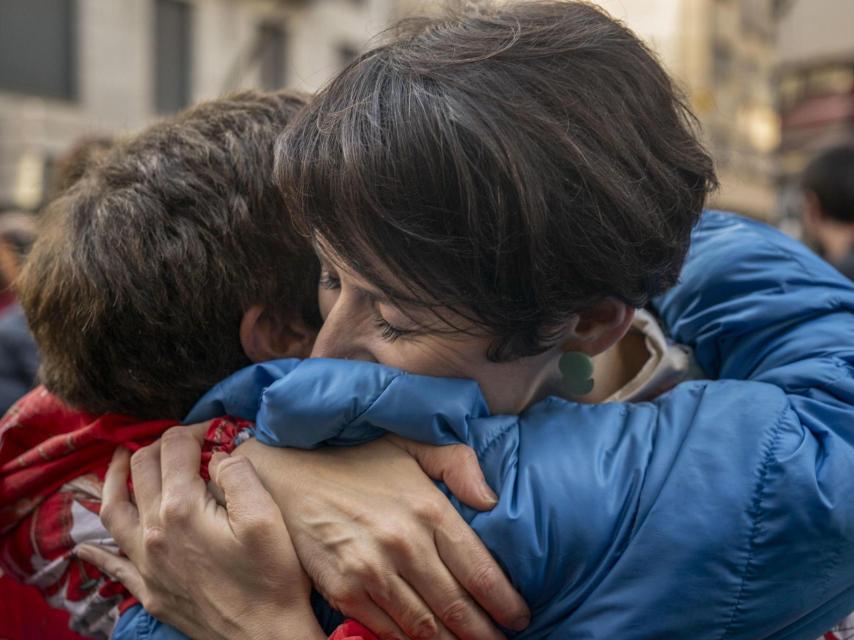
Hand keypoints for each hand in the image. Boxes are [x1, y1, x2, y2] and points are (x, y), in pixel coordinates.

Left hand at [77, 426, 324, 639]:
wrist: (264, 637)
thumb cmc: (271, 576)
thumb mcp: (265, 516)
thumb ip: (238, 474)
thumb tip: (217, 455)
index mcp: (183, 508)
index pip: (175, 449)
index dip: (192, 430)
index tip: (212, 429)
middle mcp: (154, 532)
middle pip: (141, 471)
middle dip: (155, 446)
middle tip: (175, 441)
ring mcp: (147, 563)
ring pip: (113, 510)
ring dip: (113, 480)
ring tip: (118, 461)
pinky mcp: (149, 590)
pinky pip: (111, 564)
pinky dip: (95, 551)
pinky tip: (84, 547)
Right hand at [238, 436, 529, 639]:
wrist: (290, 473)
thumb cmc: (358, 460)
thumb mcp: (411, 445)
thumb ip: (458, 463)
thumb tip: (492, 500)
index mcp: (429, 509)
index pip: (480, 570)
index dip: (505, 601)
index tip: (519, 616)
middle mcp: (405, 544)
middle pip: (457, 606)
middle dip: (485, 632)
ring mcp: (372, 570)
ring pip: (425, 627)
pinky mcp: (344, 589)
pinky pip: (386, 629)